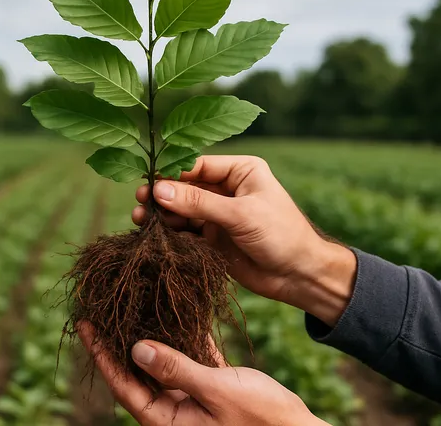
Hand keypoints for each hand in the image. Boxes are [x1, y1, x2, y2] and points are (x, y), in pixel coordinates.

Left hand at [78, 322, 326, 425]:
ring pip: (166, 362)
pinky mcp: (216, 388)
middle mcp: (177, 412)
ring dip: (153, 334)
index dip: (102, 353)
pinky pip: (193, 359)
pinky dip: (187, 337)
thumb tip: (136, 349)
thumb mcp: (217, 392)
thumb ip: (177, 369)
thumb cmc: (263, 421)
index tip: (85, 322)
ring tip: (135, 302)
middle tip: (104, 306)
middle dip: (122, 340)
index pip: (124, 384)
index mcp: (169, 421)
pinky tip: (180, 311)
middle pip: (139, 371)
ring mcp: (196, 400)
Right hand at [133, 155, 355, 325]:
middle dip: (163, 194)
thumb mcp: (241, 215)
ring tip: (140, 220)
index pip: (198, 165)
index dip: (171, 173)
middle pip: (186, 187)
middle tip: (140, 201)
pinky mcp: (213, 238)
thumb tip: (159, 190)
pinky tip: (153, 235)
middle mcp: (227, 189)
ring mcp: (218, 214)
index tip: (147, 181)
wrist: (300, 275)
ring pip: (182, 210)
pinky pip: (186, 231)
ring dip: (162, 215)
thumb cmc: (281, 235)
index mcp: (240, 171)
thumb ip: (199, 203)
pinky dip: (170, 233)